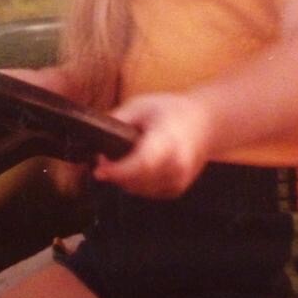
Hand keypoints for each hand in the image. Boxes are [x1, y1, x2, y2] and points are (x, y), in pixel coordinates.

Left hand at [93, 92, 212, 198]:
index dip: (117, 170)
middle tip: (103, 159)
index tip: (99, 168)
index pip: (142, 163)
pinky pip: (146, 192)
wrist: (204, 123)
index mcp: (168, 140)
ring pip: (138, 190)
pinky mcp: (176, 190)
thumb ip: (117, 120)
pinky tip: (138, 166)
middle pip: (136, 181)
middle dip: (114, 173)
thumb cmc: (171, 111)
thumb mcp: (140, 105)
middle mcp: (176, 165)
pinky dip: (136, 183)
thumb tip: (93, 135)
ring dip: (123, 179)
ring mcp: (178, 181)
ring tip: (121, 159)